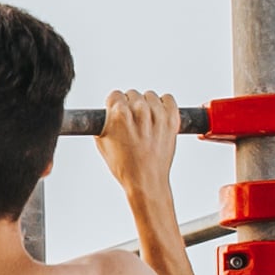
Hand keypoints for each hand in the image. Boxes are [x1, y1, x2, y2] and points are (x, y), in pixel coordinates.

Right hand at [98, 88, 183, 204]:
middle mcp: (139, 112)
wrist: (146, 180)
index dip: (114, 105)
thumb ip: (104, 121)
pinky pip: (168, 99)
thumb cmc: (125, 166)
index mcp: (119, 115)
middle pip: (132, 94)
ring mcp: (158, 116)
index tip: (117, 113)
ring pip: (150, 95)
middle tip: (131, 122)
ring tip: (145, 122)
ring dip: (146, 105)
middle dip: (130, 105)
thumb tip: (107, 111)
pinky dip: (163, 105)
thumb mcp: (102, 143)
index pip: (115, 94)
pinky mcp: (172, 120)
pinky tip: (157, 116)